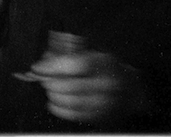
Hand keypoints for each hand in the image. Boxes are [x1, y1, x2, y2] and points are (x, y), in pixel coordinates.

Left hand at [30, 49, 149, 124]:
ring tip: (50, 90)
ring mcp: (104, 103)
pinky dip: (60, 109)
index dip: (52, 67)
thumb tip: (45, 59)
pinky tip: (54, 102)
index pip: (74, 65)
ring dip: (54, 96)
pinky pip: (74, 115)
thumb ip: (71, 55)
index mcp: (104, 63)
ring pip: (70, 103)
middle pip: (69, 86)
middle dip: (51, 83)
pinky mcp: (100, 116)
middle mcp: (106, 84)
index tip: (37, 67)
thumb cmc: (109, 67)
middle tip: (43, 79)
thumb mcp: (95, 53)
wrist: (133, 89)